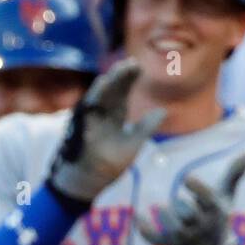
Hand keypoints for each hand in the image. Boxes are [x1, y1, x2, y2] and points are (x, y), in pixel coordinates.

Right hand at [46, 59, 164, 204]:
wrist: (91, 181)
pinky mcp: (81, 126)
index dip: (130, 78)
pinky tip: (103, 84)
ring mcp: (91, 118)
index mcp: (115, 114)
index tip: (139, 67)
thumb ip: (146, 127)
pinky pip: (87, 106)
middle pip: (112, 88)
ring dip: (109, 82)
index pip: (122, 90)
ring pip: (100, 94)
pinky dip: (95, 96)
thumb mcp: (134, 143)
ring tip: (120, 70)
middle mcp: (102, 112)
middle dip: (121, 75)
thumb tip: (163, 111)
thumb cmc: (109, 165)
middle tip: (132, 63)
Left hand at [136, 150, 244, 244]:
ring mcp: (186, 241)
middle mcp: (203, 229)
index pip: (207, 199)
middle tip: (182, 206)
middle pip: (186, 211)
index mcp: (216, 213)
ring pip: (170, 224)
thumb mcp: (227, 196)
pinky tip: (139, 216)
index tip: (186, 178)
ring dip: (166, 215)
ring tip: (166, 210)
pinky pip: (154, 238)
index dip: (196, 187)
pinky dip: (144, 228)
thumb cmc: (220, 219)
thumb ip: (236, 173)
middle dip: (181, 205)